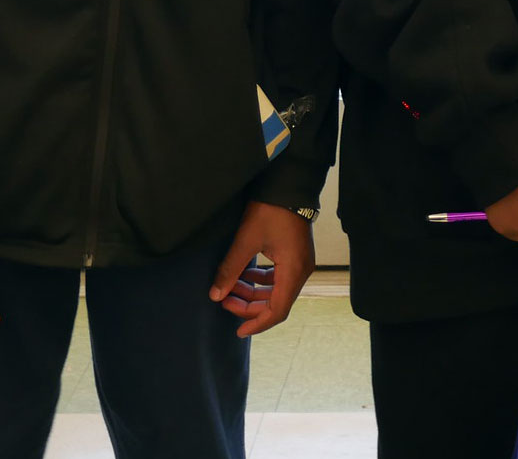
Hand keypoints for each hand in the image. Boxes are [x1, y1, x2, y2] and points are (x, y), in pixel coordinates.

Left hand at [209, 201, 315, 336]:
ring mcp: (300, 263)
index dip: (257, 323)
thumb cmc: (271, 210)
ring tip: (230, 287)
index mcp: (293, 270)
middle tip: (225, 301)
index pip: (277, 310)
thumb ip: (231, 269)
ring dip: (253, 293)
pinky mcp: (295, 256)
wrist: (289, 185)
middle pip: (276, 302)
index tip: (238, 331)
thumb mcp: (246, 240)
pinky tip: (244, 275)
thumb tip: (216, 295)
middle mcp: (301, 271)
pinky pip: (278, 279)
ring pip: (276, 291)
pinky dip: (260, 282)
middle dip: (249, 306)